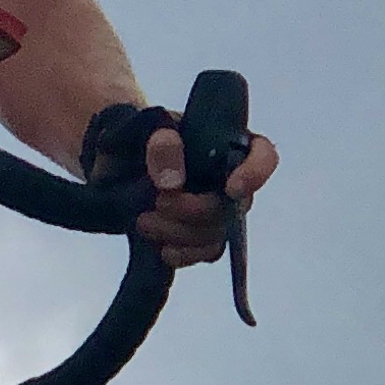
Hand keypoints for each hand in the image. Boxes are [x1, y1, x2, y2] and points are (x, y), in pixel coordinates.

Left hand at [136, 122, 276, 271]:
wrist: (120, 162)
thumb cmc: (141, 136)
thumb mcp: (146, 130)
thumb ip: (161, 146)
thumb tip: (172, 182)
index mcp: (228, 142)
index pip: (264, 156)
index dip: (256, 174)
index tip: (231, 189)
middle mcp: (231, 177)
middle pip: (234, 205)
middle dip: (195, 209)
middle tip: (158, 201)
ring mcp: (219, 207)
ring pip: (218, 232)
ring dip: (181, 233)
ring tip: (144, 222)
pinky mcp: (203, 232)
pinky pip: (207, 251)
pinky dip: (185, 253)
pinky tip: (163, 249)